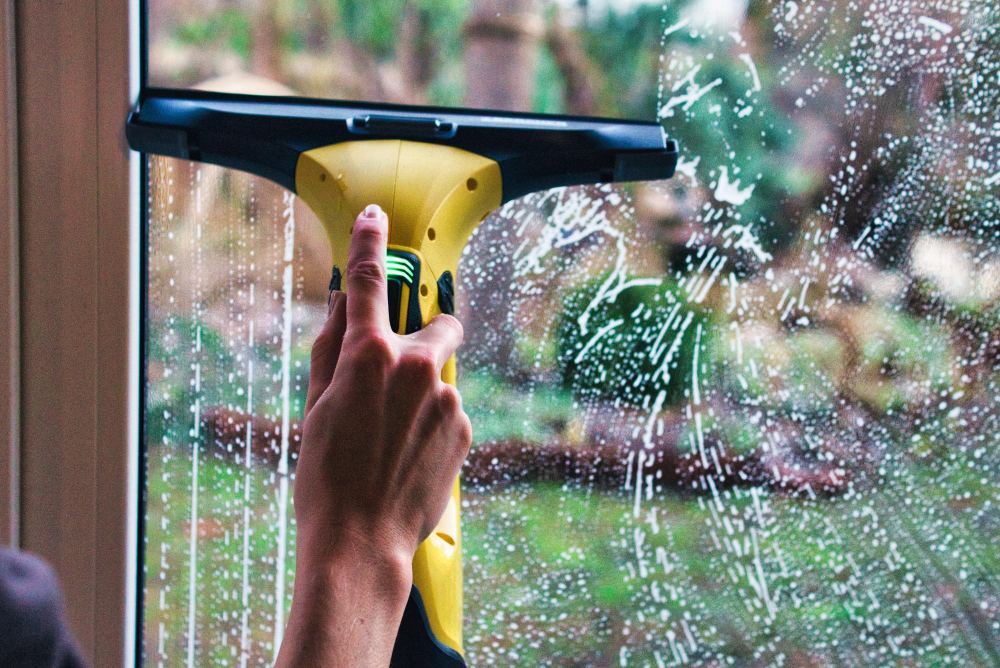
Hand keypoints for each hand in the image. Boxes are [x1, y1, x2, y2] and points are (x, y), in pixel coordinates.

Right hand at [275, 204, 471, 667]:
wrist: (362, 540)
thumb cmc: (326, 476)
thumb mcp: (315, 403)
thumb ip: (331, 345)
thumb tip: (344, 303)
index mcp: (370, 355)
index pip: (371, 281)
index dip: (369, 243)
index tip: (373, 220)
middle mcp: (417, 367)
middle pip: (438, 325)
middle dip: (423, 336)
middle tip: (392, 375)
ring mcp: (447, 398)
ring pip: (440, 375)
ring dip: (421, 391)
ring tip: (389, 437)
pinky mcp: (464, 427)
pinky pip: (448, 408)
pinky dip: (431, 420)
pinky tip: (406, 455)